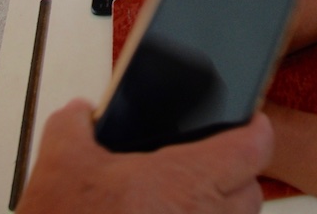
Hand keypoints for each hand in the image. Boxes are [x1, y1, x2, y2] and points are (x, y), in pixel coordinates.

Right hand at [17, 100, 272, 213]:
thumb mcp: (60, 162)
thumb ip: (73, 124)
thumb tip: (80, 113)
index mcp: (184, 180)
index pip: (254, 149)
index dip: (256, 131)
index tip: (251, 124)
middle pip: (252, 193)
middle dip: (239, 177)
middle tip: (212, 167)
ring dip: (221, 212)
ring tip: (188, 203)